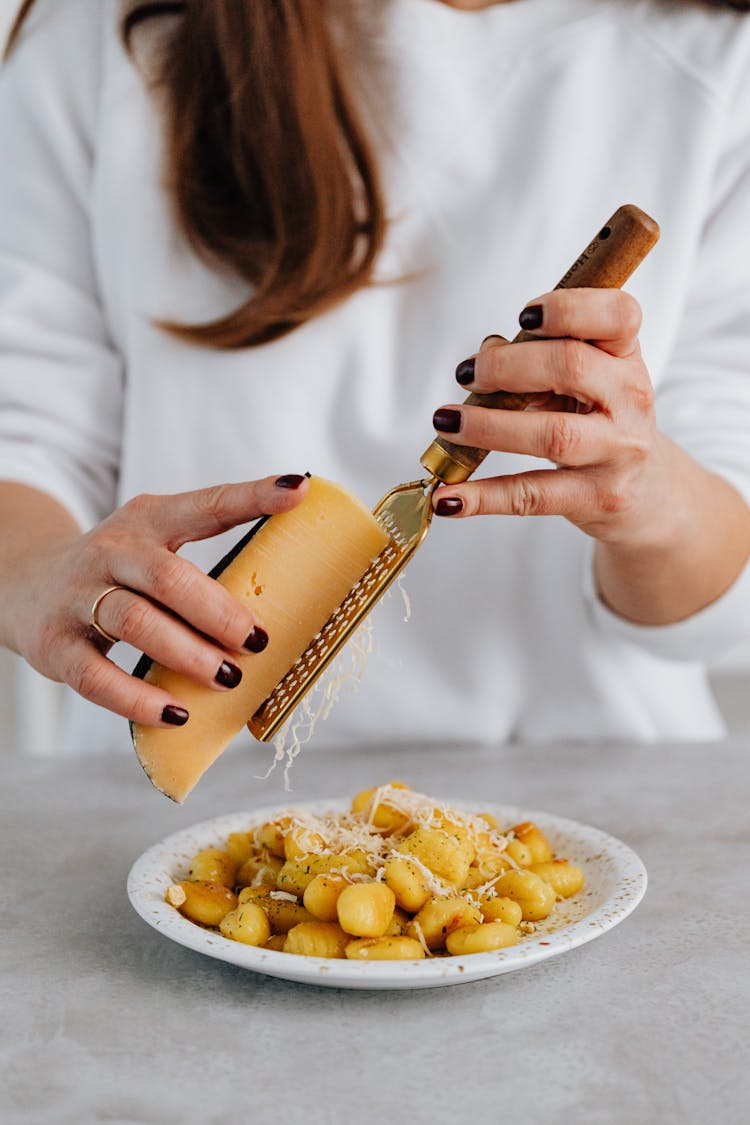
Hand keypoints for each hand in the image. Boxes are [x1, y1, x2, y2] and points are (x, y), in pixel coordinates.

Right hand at [6, 475, 307, 725]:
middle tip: (256, 640)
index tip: (295, 490)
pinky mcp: (56, 646)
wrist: (25, 583)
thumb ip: (205, 567)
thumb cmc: (118, 572)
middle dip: (217, 611)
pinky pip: (97, 677)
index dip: (252, 497)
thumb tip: (287, 604)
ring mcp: (78, 597)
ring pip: (136, 623)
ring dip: (188, 654)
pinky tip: (175, 713)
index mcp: (148, 520)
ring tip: (227, 678)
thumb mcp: (153, 547)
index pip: (205, 505)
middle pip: (167, 576)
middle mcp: (111, 551)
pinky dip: (138, 700)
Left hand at [431, 287, 671, 547]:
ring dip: (487, 427)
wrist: (644, 487)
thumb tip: (485, 353)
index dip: (569, 308)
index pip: (618, 315)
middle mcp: (631, 399)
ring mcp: (618, 452)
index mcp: (626, 356)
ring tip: (445, 422)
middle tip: (466, 374)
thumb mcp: (583, 379)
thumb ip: (536, 357)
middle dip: (506, 366)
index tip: (524, 317)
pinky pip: (532, 496)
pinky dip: (483, 497)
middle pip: (571, 367)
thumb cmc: (598, 418)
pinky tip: (448, 498)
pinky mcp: (598, 498)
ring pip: (552, 435)